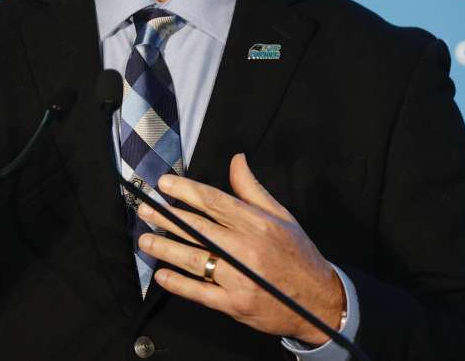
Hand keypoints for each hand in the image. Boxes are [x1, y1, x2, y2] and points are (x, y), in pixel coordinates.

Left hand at [136, 153, 345, 345]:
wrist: (319, 301)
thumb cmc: (297, 255)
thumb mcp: (281, 217)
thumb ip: (252, 189)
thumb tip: (236, 160)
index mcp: (258, 224)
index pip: (215, 202)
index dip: (186, 191)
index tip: (164, 184)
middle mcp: (247, 249)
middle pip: (198, 228)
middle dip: (167, 218)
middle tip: (145, 209)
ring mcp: (240, 278)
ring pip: (194, 259)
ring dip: (166, 249)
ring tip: (145, 240)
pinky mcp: (235, 304)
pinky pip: (200, 292)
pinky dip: (178, 283)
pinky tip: (161, 275)